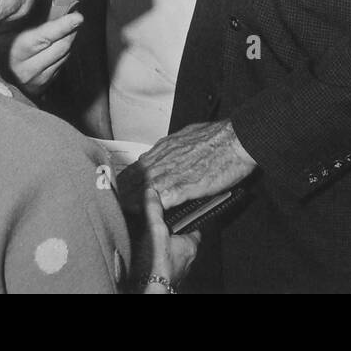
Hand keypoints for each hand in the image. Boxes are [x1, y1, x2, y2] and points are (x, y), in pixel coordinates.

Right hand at [7, 10, 82, 93]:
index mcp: (13, 51)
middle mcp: (26, 69)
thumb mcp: (5, 29)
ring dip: (69, 41)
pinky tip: (58, 44)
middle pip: (61, 47)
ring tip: (67, 29)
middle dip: (71, 31)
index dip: (63, 26)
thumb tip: (55, 5)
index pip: (44, 37)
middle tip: (75, 17)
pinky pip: (61, 66)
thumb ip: (26, 19)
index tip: (78, 17)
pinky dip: (63, 53)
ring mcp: (35, 80)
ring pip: (64, 56)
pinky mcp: (42, 87)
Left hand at [119, 120, 256, 210]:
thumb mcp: (188, 135)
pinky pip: (158, 201)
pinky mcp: (182, 188)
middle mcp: (162, 160)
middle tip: (115, 204)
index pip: (137, 166)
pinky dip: (148, 209)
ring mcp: (170, 174)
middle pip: (133, 180)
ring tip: (122, 212)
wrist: (235, 140)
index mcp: (164, 148)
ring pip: (141, 191)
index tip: (121, 188)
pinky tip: (141, 215)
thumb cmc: (217, 136)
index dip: (128, 180)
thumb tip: (169, 151)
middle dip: (123, 193)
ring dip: (131, 203)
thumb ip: (175, 147)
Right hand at [131, 187, 199, 292]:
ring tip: (149, 238)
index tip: (181, 211)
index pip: (195, 228)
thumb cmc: (157, 266)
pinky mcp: (164, 277)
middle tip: (159, 224)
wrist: (149, 291)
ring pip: (172, 253)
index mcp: (190, 246)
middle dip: (171, 232)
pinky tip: (144, 255)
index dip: (188, 219)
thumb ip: (154, 210)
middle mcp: (186, 259)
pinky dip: (155, 258)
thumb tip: (152, 193)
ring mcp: (176, 270)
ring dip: (163, 246)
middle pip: (181, 240)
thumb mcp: (156, 231)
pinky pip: (162, 263)